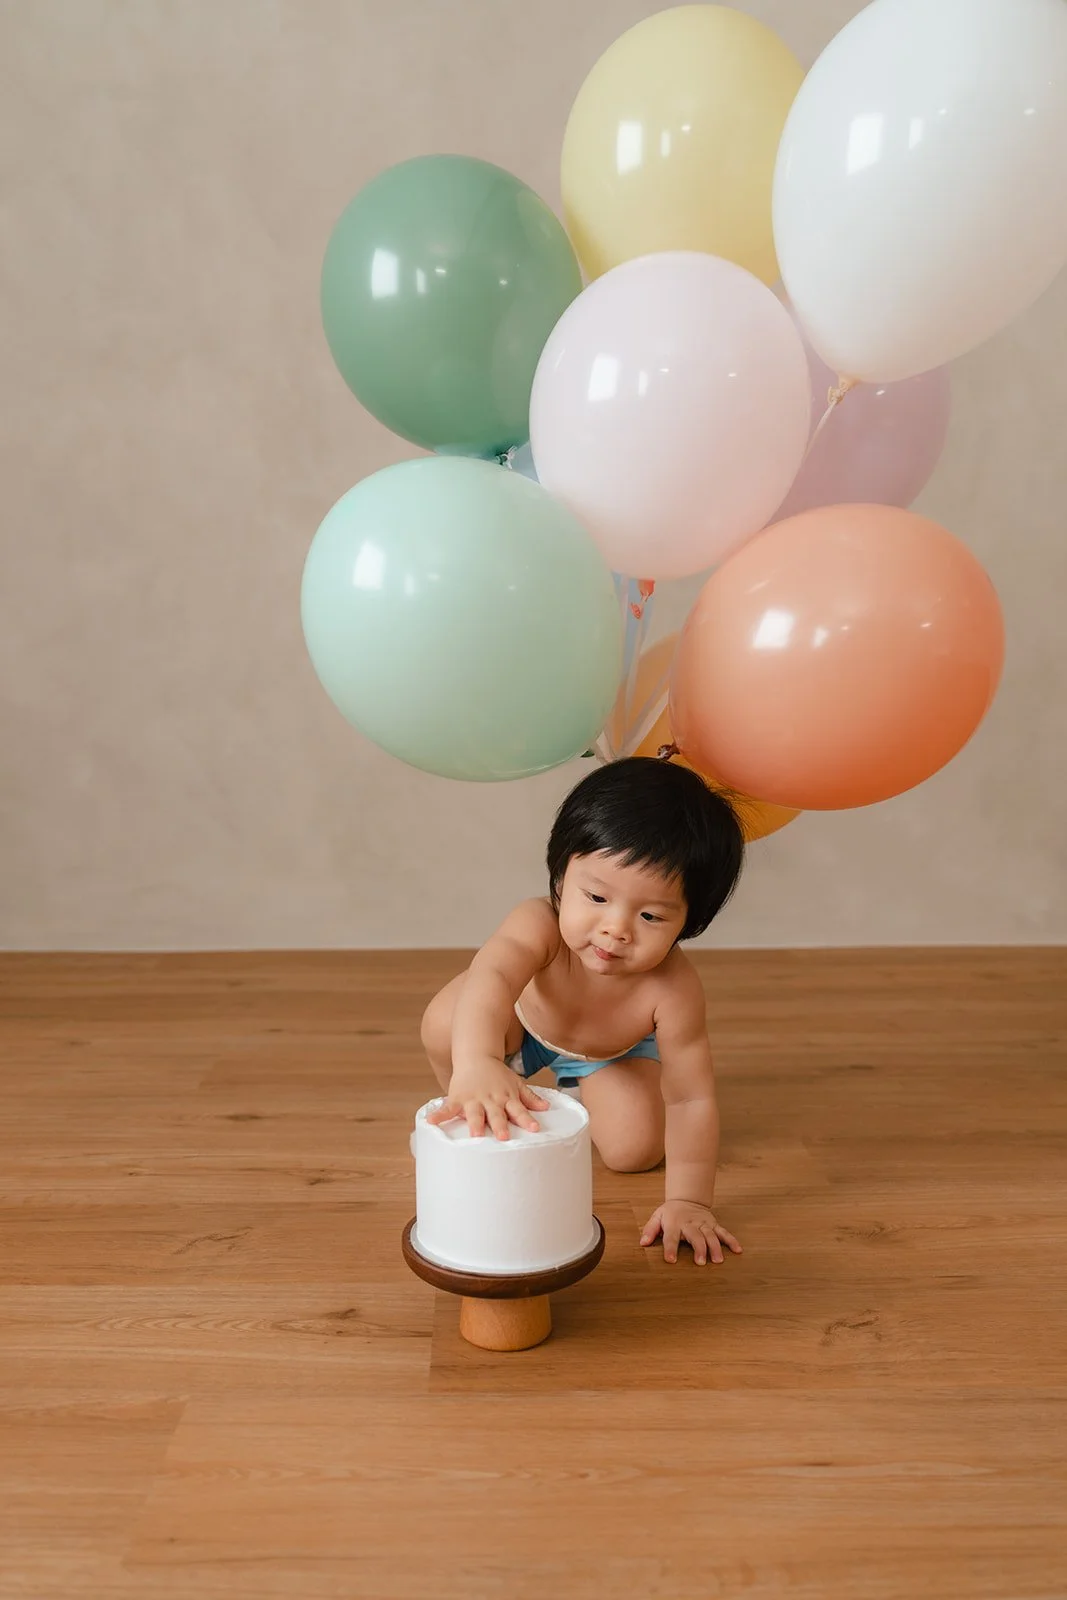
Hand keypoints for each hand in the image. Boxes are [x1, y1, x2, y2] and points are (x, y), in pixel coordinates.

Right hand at [426, 1059, 548, 1140]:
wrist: (476, 1054)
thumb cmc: (497, 1074)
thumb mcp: (515, 1082)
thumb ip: (530, 1097)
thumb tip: (546, 1108)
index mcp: (506, 1097)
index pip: (519, 1110)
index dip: (526, 1119)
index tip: (534, 1129)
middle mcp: (491, 1099)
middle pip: (497, 1114)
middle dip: (500, 1125)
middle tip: (504, 1137)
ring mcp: (473, 1099)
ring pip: (475, 1113)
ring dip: (475, 1123)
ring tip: (475, 1135)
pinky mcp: (457, 1098)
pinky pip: (448, 1108)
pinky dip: (440, 1114)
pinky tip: (432, 1122)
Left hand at [640, 1200, 741, 1264]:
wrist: (687, 1198)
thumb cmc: (670, 1213)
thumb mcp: (657, 1217)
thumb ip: (650, 1229)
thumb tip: (643, 1243)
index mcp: (674, 1223)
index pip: (671, 1237)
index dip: (670, 1248)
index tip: (670, 1260)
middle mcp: (690, 1223)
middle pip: (695, 1236)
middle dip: (698, 1249)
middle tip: (701, 1263)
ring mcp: (704, 1223)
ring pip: (711, 1235)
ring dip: (715, 1247)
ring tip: (718, 1260)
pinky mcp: (713, 1224)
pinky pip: (723, 1232)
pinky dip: (731, 1240)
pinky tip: (738, 1250)